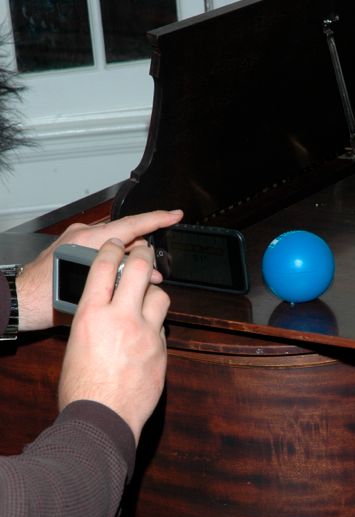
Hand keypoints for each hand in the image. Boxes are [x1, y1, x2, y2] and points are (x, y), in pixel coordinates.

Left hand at [16, 209, 182, 331]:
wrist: (18, 301)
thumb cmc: (44, 299)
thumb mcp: (89, 289)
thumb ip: (120, 278)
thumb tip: (147, 276)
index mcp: (87, 240)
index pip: (130, 225)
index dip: (157, 219)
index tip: (175, 214)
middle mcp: (83, 235)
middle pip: (126, 234)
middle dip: (146, 250)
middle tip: (159, 268)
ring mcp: (77, 240)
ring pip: (116, 244)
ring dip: (132, 259)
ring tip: (145, 278)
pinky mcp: (74, 249)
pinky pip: (103, 249)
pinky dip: (117, 261)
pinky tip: (124, 276)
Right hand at [58, 238, 169, 441]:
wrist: (102, 419)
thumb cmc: (81, 387)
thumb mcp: (76, 344)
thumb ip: (94, 320)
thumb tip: (105, 306)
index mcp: (93, 314)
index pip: (104, 266)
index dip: (113, 249)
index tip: (117, 244)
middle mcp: (122, 318)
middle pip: (140, 269)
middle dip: (144, 254)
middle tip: (145, 251)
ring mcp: (146, 334)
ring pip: (161, 297)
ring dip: (154, 293)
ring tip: (148, 299)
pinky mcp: (162, 351)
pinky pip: (163, 328)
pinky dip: (156, 326)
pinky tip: (148, 335)